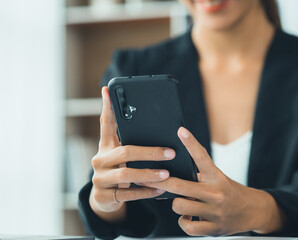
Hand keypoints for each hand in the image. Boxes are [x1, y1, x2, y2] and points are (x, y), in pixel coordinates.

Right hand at [89, 87, 175, 221]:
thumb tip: (157, 127)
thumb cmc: (119, 170)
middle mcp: (100, 160)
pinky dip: (145, 192)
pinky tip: (159, 190)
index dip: (107, 107)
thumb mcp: (121, 155)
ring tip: (167, 174)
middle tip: (171, 152)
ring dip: (149, 174)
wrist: (103, 198)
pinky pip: (127, 195)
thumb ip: (132, 142)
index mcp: (106, 147)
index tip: (108, 90)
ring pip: (126, 175)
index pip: (105, 124)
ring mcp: (100, 179)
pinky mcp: (103, 196)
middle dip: (150, 152)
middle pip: (125, 152)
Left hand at [141, 127, 284, 235]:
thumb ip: (199, 172)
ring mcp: (215, 212)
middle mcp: (216, 193)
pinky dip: (184, 222)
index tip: (181, 131)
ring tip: (181, 202)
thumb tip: (175, 163)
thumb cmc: (229, 191)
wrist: (252, 211)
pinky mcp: (214, 228)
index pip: (202, 157)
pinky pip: (188, 227)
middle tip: (147, 179)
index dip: (191, 143)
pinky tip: (188, 218)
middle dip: (160, 182)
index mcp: (216, 177)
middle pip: (180, 185)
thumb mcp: (217, 177)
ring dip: (176, 204)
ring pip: (180, 206)